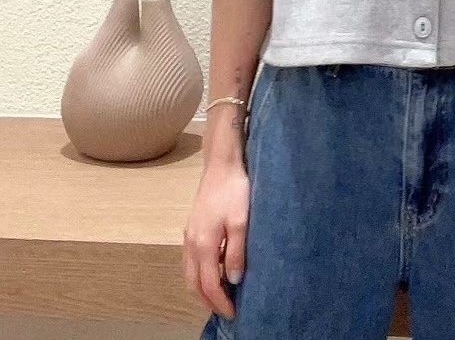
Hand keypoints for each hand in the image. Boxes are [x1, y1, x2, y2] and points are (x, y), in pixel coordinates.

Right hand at [182, 162, 249, 319]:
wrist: (221, 165)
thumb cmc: (234, 191)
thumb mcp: (241, 222)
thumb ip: (236, 252)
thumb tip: (234, 280)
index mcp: (203, 245)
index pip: (209, 284)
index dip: (220, 302)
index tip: (233, 313)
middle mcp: (191, 244)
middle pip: (194, 284)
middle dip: (208, 301)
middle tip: (226, 310)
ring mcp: (189, 236)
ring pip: (189, 273)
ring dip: (201, 289)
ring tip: (219, 297)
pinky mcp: (191, 229)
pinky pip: (190, 261)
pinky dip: (199, 274)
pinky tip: (213, 272)